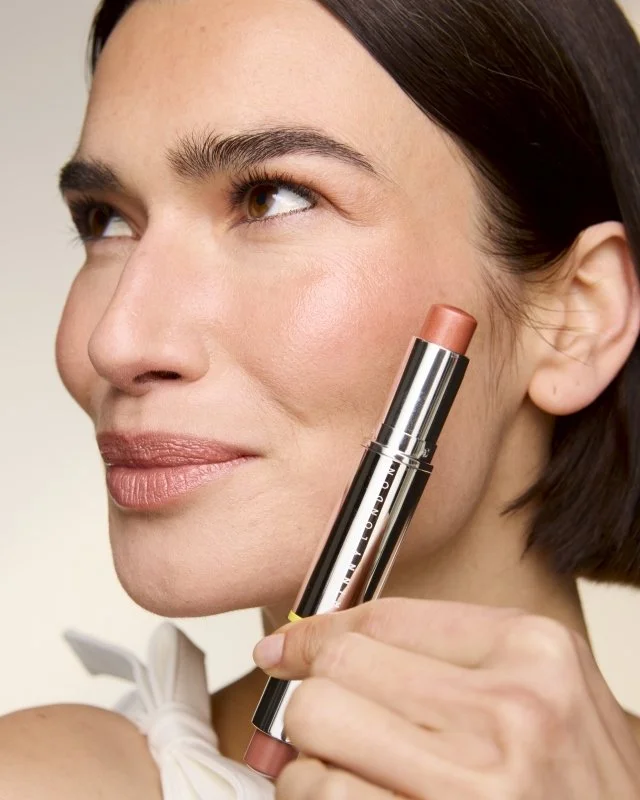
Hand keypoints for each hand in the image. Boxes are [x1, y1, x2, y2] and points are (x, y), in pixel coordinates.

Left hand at [252, 598, 639, 798]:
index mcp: (533, 651)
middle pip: (338, 670)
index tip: (288, 647)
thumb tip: (317, 642)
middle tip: (313, 715)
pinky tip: (352, 797)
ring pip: (317, 735)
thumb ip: (447, 654)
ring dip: (307, 757)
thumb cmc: (573, 780)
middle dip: (310, 692)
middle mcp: (511, 711)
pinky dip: (315, 796)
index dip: (318, 631)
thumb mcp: (541, 690)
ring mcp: (476, 787)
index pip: (383, 619)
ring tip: (338, 767)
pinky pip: (326, 798)